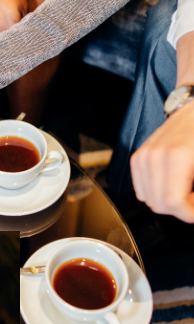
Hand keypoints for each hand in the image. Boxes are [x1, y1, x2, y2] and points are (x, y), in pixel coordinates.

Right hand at [0, 0, 28, 35]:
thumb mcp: (22, 2)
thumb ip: (26, 15)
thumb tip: (25, 21)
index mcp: (12, 26)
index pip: (17, 32)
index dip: (18, 25)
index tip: (17, 18)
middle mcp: (0, 32)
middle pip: (6, 33)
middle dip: (8, 26)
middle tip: (6, 14)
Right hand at [130, 101, 193, 222]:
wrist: (192, 109)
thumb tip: (191, 211)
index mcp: (176, 156)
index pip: (172, 202)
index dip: (187, 213)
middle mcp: (154, 157)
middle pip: (158, 205)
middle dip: (178, 208)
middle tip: (192, 202)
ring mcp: (142, 158)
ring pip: (148, 200)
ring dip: (166, 201)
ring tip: (183, 190)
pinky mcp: (136, 160)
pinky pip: (142, 191)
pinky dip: (156, 193)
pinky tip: (171, 183)